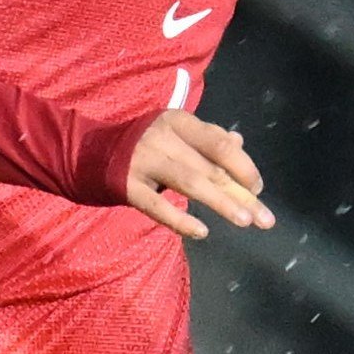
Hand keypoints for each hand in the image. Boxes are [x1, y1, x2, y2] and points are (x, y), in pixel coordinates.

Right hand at [122, 108, 269, 240]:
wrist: (89, 152)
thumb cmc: (142, 143)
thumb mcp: (174, 132)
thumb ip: (206, 138)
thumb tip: (239, 144)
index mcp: (178, 121)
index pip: (219, 144)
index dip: (243, 166)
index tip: (257, 188)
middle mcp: (163, 138)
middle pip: (210, 167)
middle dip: (241, 193)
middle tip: (264, 218)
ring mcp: (144, 162)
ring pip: (190, 183)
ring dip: (221, 203)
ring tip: (244, 221)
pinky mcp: (127, 186)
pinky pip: (157, 206)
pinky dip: (180, 220)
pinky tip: (201, 232)